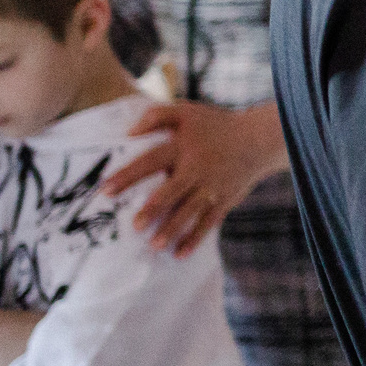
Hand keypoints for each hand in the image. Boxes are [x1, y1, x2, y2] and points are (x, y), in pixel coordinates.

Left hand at [104, 100, 288, 255]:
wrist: (258, 139)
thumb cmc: (215, 125)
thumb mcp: (187, 111)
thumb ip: (157, 116)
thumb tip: (128, 133)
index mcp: (182, 147)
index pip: (151, 160)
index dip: (129, 174)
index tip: (106, 189)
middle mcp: (197, 168)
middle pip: (172, 190)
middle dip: (154, 208)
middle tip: (136, 225)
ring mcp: (212, 186)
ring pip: (189, 210)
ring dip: (173, 228)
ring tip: (155, 244)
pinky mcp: (224, 200)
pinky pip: (208, 222)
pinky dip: (194, 239)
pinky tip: (179, 254)